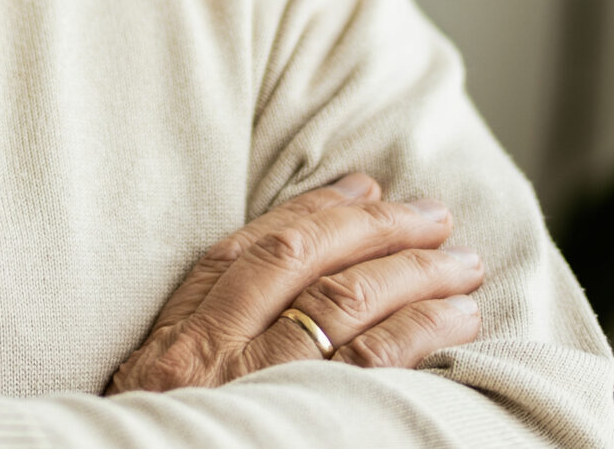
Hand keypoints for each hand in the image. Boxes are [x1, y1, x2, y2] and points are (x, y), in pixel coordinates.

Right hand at [108, 172, 485, 392]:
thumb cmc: (159, 447)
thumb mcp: (152, 407)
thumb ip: (200, 350)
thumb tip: (279, 290)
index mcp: (170, 348)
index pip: (240, 254)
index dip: (306, 213)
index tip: (360, 189)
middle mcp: (206, 358)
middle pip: (295, 262)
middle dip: (371, 229)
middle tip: (431, 213)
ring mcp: (252, 389)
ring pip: (342, 304)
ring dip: (412, 276)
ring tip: (461, 267)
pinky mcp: (300, 424)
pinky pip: (368, 363)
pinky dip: (418, 331)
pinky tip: (454, 320)